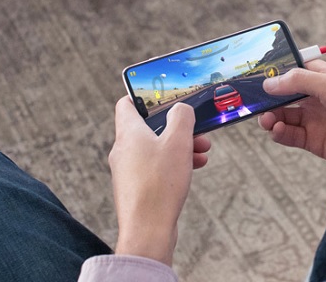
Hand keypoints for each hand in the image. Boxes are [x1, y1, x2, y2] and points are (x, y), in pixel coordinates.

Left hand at [109, 96, 210, 265]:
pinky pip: (156, 167)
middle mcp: (124, 150)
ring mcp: (128, 170)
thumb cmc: (159, 184)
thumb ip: (181, 118)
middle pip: (148, 128)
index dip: (144, 96)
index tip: (163, 95)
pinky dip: (173, 164)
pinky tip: (193, 168)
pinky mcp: (137, 188)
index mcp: (128, 133)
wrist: (148, 230)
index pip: (126, 104)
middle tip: (197, 130)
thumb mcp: (178, 142)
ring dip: (179, 147)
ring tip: (202, 152)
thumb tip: (181, 109)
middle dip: (176, 127)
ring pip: (155, 149)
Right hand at [259, 60, 325, 183]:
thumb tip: (269, 83)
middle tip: (251, 103)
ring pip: (281, 116)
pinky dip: (279, 133)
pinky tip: (277, 131)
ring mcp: (314, 119)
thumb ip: (298, 82)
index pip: (290, 70)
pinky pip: (289, 135)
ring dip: (270, 117)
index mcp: (321, 77)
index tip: (253, 76)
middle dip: (266, 98)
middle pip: (281, 95)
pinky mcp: (314, 141)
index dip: (272, 73)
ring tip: (266, 121)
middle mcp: (315, 97)